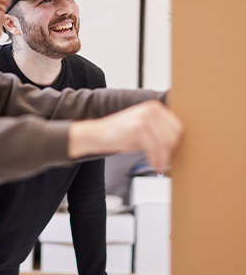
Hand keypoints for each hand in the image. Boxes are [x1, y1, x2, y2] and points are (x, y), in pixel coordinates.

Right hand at [68, 100, 182, 172]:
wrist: (98, 134)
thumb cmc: (120, 134)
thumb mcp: (143, 129)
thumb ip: (159, 133)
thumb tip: (176, 148)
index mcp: (155, 107)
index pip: (177, 127)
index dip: (176, 144)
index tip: (172, 155)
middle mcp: (151, 109)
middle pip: (173, 135)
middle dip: (170, 153)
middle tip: (165, 163)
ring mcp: (145, 117)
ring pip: (164, 143)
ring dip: (163, 159)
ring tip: (158, 167)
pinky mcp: (138, 127)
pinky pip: (153, 148)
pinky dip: (155, 160)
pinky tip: (152, 165)